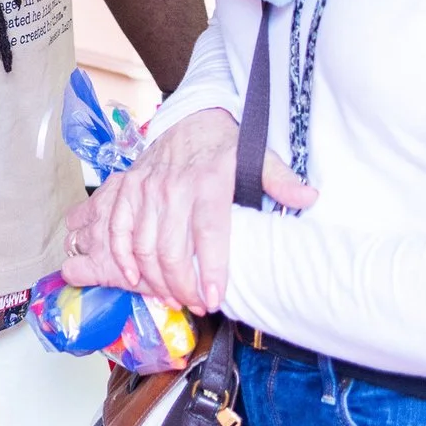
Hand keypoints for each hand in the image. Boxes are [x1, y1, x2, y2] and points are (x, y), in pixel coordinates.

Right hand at [58, 108, 317, 314]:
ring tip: (172, 298)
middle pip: (170, 247)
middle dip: (182, 285)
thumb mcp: (258, 156)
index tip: (215, 298)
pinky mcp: (126, 188)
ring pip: (142, 244)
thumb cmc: (226, 148)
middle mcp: (172, 186)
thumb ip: (281, 180)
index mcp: (208, 182)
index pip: (209, 232)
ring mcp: (145, 187)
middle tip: (197, 304)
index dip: (211, 269)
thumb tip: (310, 198)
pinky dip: (120, 257)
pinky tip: (133, 278)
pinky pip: (116, 228)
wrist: (190, 121)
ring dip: (154, 279)